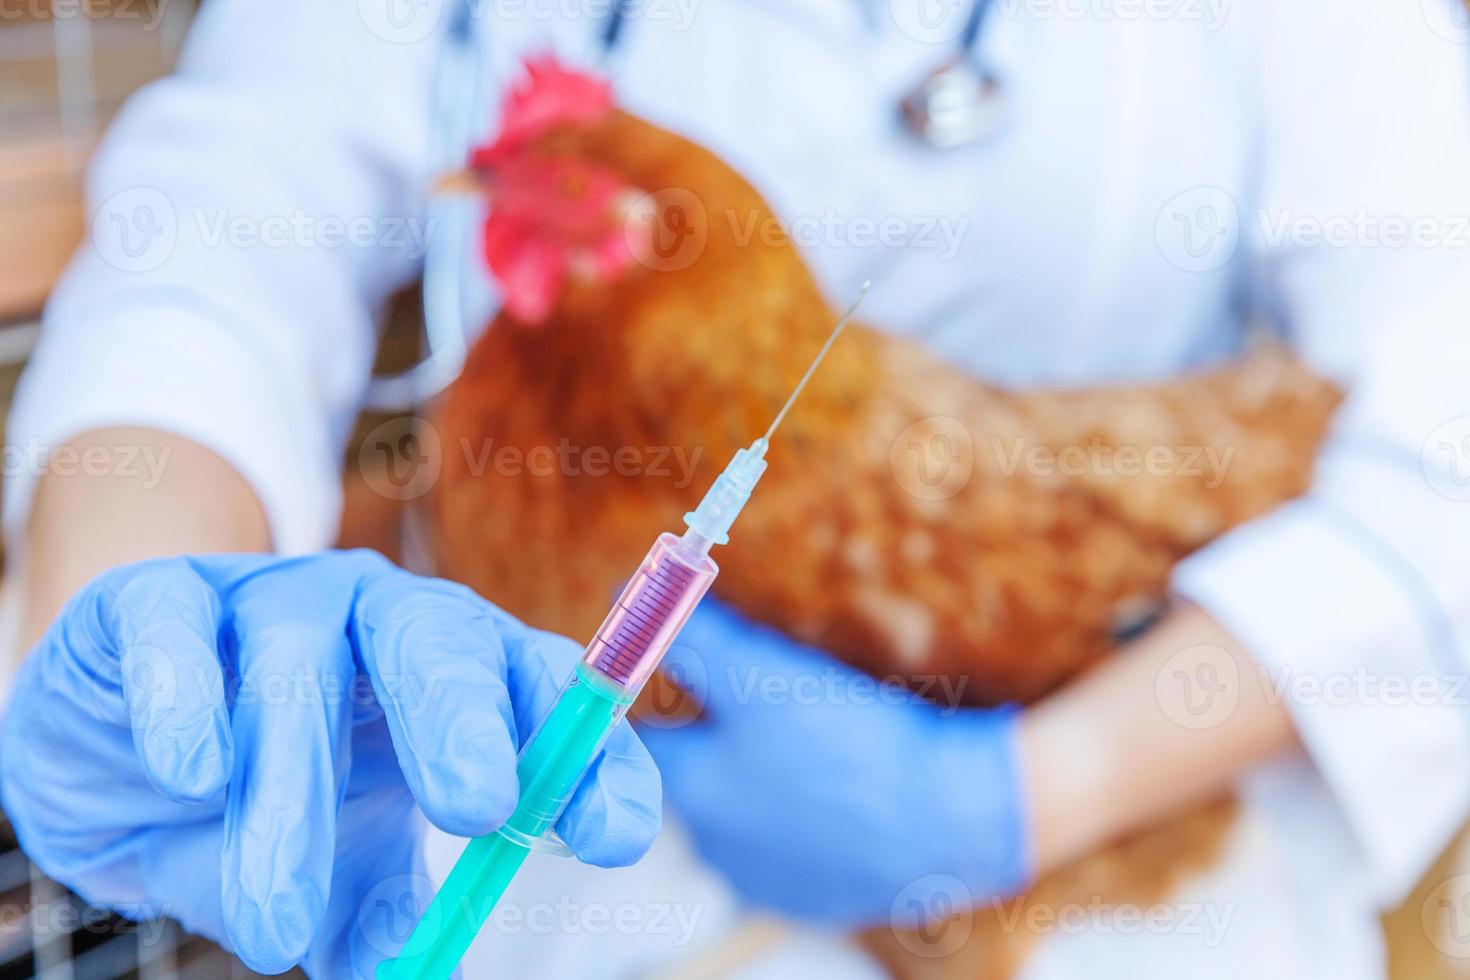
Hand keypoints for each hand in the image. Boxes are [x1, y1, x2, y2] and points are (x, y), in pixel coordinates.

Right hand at [0, 550, 659, 976]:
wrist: (110, 734)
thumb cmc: (260, 792)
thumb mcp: (338, 864)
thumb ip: (382, 913)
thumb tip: (420, 977)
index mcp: (455, 672)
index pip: (545, 694)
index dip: (587, 759)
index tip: (613, 838)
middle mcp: (379, 618)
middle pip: (442, 640)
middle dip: (465, 719)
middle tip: (480, 809)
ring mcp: (271, 598)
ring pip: (296, 665)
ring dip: (290, 788)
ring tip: (279, 911)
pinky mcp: (160, 598)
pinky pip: (177, 629)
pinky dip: (186, 696)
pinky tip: (195, 773)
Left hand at [638, 600, 1029, 927]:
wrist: (948, 816)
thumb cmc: (851, 741)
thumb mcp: (761, 671)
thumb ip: (694, 636)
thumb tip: (637, 592)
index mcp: (692, 791)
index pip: (647, 735)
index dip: (672, 696)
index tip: (706, 673)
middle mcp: (714, 846)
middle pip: (698, 775)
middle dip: (725, 737)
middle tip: (777, 702)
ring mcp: (765, 880)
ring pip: (746, 811)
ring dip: (768, 778)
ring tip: (819, 743)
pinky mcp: (816, 899)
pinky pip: (794, 846)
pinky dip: (809, 817)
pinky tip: (846, 786)